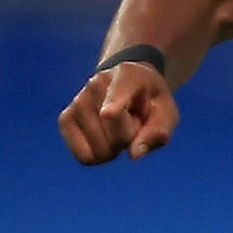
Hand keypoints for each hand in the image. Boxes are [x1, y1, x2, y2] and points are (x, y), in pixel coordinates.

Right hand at [58, 60, 178, 165]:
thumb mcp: (167, 113)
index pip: (119, 92)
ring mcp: (78, 101)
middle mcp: (97, 84)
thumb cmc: (150, 102)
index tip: (108, 113)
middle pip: (117, 136)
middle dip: (131, 138)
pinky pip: (84, 156)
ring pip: (100, 150)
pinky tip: (103, 136)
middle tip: (133, 121)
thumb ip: (158, 132)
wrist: (125, 86)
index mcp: (128, 75)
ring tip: (118, 126)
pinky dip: (98, 156)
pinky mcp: (65, 119)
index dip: (114, 104)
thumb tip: (133, 154)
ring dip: (114, 147)